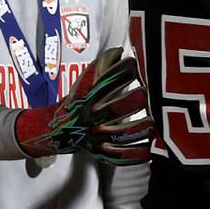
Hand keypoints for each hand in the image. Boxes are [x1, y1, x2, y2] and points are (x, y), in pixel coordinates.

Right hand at [16, 47, 153, 165]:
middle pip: (115, 109)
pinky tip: (152, 147)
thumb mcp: (82, 84)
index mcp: (86, 98)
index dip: (122, 71)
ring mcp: (96, 137)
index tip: (135, 64)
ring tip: (155, 120)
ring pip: (122, 134)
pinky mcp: (102, 153)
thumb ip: (100, 67)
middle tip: (149, 92)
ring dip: (141, 127)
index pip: (105, 82)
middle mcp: (91, 118)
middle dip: (134, 100)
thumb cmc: (74, 103)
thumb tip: (120, 51)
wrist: (54, 131)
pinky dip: (138, 154)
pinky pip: (122, 156)